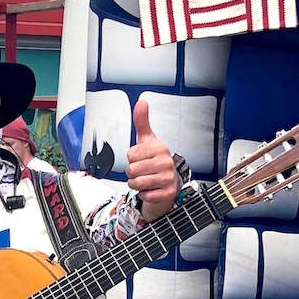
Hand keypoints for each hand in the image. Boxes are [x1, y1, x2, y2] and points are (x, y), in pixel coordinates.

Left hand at [125, 99, 179, 221]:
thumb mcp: (147, 140)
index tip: (141, 159)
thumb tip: (141, 102)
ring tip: (146, 180)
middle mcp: (165, 162)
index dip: (132, 159)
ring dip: (137, 185)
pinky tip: (151, 189)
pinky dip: (144, 195)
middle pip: (132, 170)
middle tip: (143, 171)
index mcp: (160, 147)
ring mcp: (167, 178)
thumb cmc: (155, 161)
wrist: (167, 184)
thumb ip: (142, 122)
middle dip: (133, 173)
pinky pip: (144, 195)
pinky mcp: (167, 193)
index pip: (130, 155)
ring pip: (136, 183)